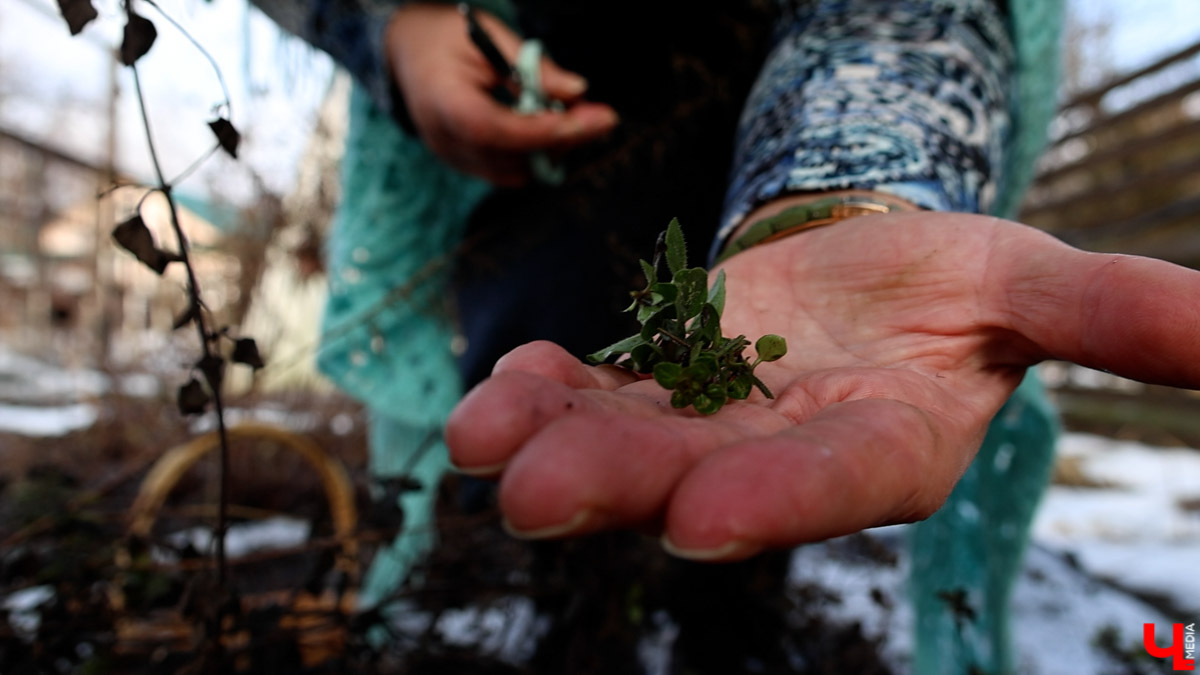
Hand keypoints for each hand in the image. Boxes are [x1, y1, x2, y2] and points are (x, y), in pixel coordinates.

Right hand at [385, 4, 617, 184]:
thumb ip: (533, 66)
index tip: (592, 120)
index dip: (545, 130)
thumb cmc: (449, 37)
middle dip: (562, 140)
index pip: (495, 129)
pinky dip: (534, 152)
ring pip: (515, 170)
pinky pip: (508, 170)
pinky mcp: (464, 163)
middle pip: (512, 156)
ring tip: (577, 116)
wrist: (408, 51)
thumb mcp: (491, 36)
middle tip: (603, 117)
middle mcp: (443, 139)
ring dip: (552, 148)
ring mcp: (452, 156)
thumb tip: (577, 91)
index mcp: (442, 100)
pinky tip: (551, 126)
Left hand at [445, 211, 1199, 559]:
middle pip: (703, 474)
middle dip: (623, 483)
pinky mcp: (656, 381)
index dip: (780, 498)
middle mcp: (785, 452)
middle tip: (533, 498)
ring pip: (628, 438)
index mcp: (883, 446)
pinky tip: (497, 392)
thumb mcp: (1031, 285)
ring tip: (483, 441)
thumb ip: (1109, 314)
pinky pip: (591, 390)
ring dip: (554, 442)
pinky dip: (541, 391)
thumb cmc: (958, 292)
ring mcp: (710, 421)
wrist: (873, 281)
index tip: (707, 518)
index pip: (835, 482)